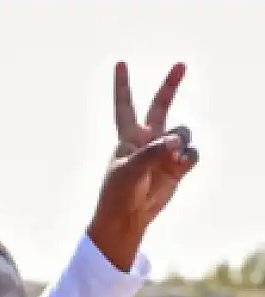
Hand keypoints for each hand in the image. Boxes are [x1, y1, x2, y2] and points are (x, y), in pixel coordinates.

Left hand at [87, 62, 198, 270]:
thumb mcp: (129, 171)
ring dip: (181, 141)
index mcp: (127, 137)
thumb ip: (152, 152)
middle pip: (160, 106)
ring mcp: (164, 151)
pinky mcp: (177, 166)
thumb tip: (177, 141)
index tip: (120, 64)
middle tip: (181, 64)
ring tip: (170, 158)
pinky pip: (192, 152)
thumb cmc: (118, 194)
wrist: (127, 218)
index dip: (123, 86)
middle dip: (170, 85)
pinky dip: (189, 157)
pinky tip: (181, 166)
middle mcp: (147, 139)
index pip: (125, 106)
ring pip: (183, 131)